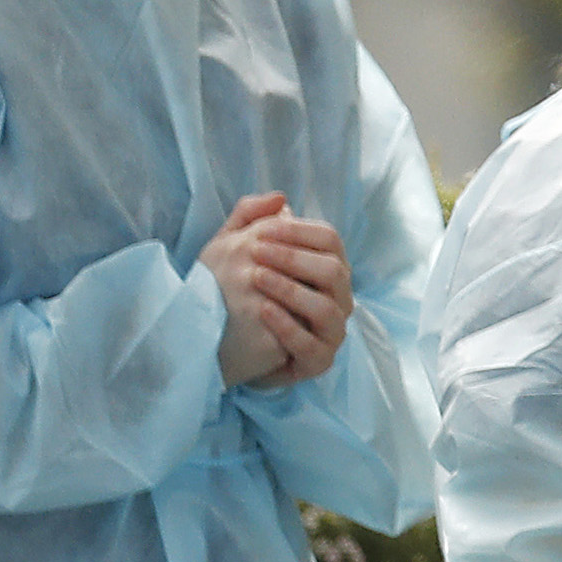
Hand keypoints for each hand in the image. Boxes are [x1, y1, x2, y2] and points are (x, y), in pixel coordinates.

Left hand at [203, 195, 351, 387]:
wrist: (224, 343)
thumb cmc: (238, 291)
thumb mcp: (236, 248)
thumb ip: (252, 218)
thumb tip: (281, 200)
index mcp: (326, 266)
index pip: (329, 239)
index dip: (299, 231)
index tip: (264, 230)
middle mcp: (338, 297)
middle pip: (333, 270)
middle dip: (293, 258)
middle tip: (256, 251)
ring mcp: (332, 331)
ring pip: (325, 308)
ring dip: (290, 290)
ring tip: (256, 278)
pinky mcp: (319, 361)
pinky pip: (312, 345)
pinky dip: (287, 326)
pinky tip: (261, 310)